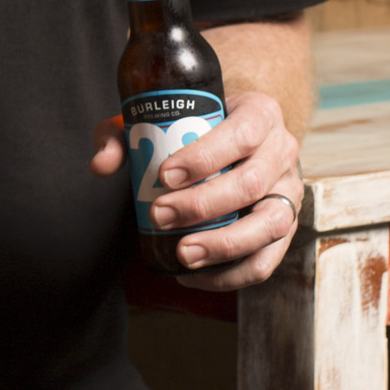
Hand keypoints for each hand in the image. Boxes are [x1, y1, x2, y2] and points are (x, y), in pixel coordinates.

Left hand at [90, 92, 303, 292]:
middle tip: (159, 215)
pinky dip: (232, 275)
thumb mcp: (157, 118)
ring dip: (224, 244)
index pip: (241, 134)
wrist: (232, 138)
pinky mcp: (284, 228)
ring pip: (269, 224)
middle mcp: (282, 151)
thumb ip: (122, 134)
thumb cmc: (193, 127)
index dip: (204, 158)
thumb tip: (101, 165)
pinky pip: (267, 259)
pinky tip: (193, 275)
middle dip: (202, 205)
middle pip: (251, 182)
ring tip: (183, 254)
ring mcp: (289, 191)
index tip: (164, 176)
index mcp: (260, 113)